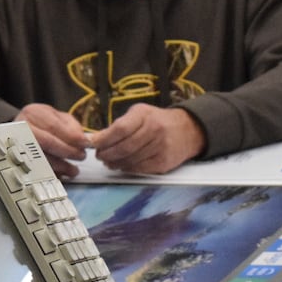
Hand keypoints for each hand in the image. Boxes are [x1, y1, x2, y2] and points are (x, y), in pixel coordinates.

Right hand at [16, 102, 92, 177]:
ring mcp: (18, 144)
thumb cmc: (43, 123)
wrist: (23, 129)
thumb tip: (83, 140)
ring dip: (61, 166)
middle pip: (46, 142)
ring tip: (74, 170)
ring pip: (41, 158)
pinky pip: (36, 170)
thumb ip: (72, 126)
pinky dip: (51, 173)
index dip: (71, 136)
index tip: (85, 144)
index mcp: (33, 113)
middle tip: (81, 156)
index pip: (53, 126)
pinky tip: (62, 174)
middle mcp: (22, 127)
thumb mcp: (58, 117)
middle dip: (67, 151)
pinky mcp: (20, 160)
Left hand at [91, 104, 205, 174]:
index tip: (94, 143)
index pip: (120, 129)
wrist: (187, 130)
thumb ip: (120, 124)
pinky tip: (122, 165)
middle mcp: (154, 130)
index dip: (104, 139)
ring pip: (130, 160)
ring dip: (115, 163)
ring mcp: (161, 147)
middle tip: (99, 155)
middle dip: (107, 154)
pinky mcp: (163, 162)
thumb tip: (97, 139)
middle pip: (124, 147)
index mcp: (145, 115)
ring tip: (109, 162)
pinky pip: (140, 168)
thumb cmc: (158, 121)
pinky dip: (127, 168)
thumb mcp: (140, 113)